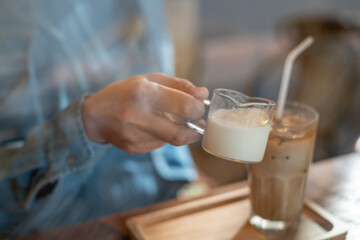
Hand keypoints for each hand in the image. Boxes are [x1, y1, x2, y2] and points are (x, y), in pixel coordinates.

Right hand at [82, 73, 208, 153]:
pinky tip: (154, 126)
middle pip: (181, 134)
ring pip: (172, 140)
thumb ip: (179, 85)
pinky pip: (160, 145)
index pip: (185, 107)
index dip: (198, 109)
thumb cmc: (126, 92)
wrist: (95, 114)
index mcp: (143, 93)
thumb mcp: (150, 79)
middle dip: (196, 129)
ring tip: (172, 119)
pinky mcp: (133, 149)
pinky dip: (164, 136)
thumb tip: (203, 94)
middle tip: (198, 122)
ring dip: (180, 131)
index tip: (198, 107)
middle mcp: (137, 116)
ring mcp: (134, 136)